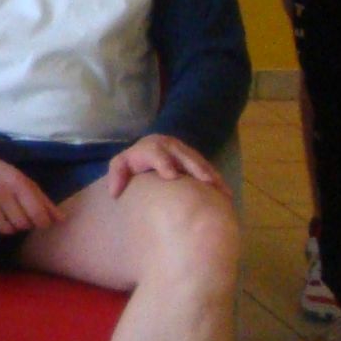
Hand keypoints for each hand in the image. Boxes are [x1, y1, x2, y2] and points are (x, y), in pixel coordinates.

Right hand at [0, 149, 58, 236]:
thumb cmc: (0, 172)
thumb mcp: (24, 181)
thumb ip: (43, 201)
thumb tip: (61, 220)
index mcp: (17, 184)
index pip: (38, 215)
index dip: (43, 221)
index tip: (40, 219)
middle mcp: (1, 194)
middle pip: (23, 224)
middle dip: (26, 222)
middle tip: (21, 214)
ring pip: (8, 230)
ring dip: (11, 226)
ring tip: (7, 214)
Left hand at [105, 133, 226, 197]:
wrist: (151, 148)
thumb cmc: (134, 161)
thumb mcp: (121, 165)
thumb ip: (117, 175)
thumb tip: (115, 193)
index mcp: (151, 147)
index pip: (157, 154)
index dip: (164, 163)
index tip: (172, 175)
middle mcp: (170, 146)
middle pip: (184, 156)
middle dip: (196, 168)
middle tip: (206, 182)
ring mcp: (185, 151)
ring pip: (200, 162)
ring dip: (211, 175)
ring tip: (221, 190)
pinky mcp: (196, 157)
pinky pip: (209, 168)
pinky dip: (217, 180)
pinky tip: (226, 193)